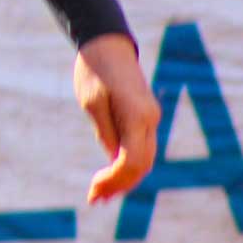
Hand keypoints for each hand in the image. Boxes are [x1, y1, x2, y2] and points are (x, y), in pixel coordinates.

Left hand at [73, 33, 159, 203]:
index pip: (132, 161)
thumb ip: (105, 131)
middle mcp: (150, 119)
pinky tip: (109, 176)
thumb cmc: (95, 70)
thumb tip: (113, 160)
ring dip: (124, 179)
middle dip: (119, 185)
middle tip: (94, 198)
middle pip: (141, 165)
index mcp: (137, 115)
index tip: (93, 188)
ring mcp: (151, 118)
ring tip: (99, 195)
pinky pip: (140, 148)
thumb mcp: (92, 102)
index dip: (114, 180)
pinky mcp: (144, 117)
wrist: (107, 44)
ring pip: (144, 160)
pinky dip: (126, 166)